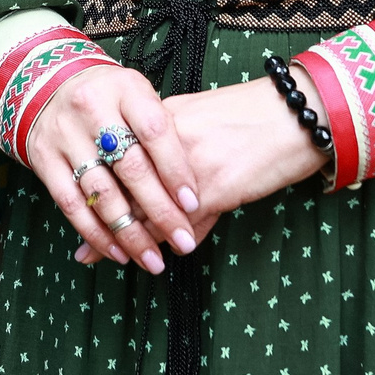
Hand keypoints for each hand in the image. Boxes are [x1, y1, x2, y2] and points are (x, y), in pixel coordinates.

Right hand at [22, 65, 204, 274]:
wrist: (47, 83)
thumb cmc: (111, 98)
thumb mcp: (139, 97)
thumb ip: (162, 134)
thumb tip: (191, 194)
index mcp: (124, 89)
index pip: (154, 131)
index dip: (175, 170)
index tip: (192, 204)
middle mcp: (91, 108)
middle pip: (130, 167)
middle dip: (160, 211)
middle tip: (183, 242)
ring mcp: (63, 134)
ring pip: (101, 192)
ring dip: (129, 233)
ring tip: (153, 260)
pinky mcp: (43, 158)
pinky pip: (70, 204)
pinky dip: (95, 233)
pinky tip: (118, 252)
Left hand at [70, 76, 329, 265]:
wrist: (292, 114)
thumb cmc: (249, 116)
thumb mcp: (199, 120)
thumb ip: (169, 148)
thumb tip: (151, 182)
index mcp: (157, 119)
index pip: (115, 158)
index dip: (97, 191)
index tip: (81, 211)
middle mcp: (163, 142)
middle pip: (122, 188)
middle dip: (102, 223)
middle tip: (84, 252)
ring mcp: (184, 168)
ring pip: (146, 211)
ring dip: (131, 240)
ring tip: (112, 260)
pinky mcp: (211, 190)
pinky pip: (180, 223)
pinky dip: (171, 241)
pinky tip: (167, 254)